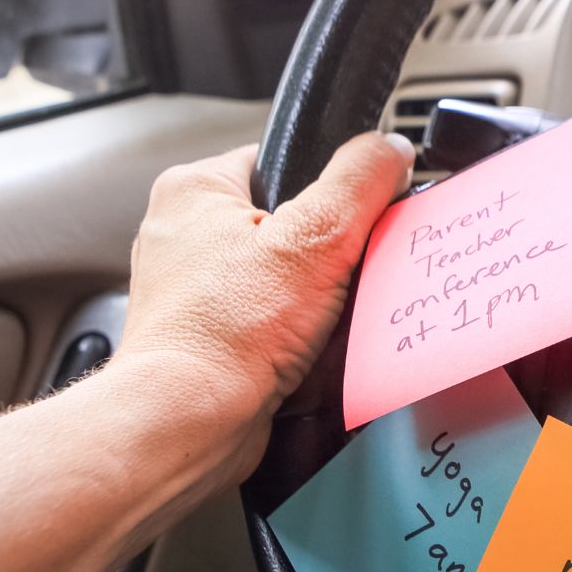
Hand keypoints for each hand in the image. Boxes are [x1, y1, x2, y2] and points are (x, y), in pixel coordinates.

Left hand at [116, 134, 413, 462]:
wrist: (189, 424)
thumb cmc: (223, 335)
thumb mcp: (315, 238)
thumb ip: (359, 181)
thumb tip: (389, 148)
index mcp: (193, 189)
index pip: (283, 161)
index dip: (328, 190)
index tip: (349, 220)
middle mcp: (182, 234)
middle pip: (289, 223)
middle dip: (323, 255)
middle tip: (334, 278)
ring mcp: (192, 290)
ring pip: (283, 277)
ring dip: (313, 300)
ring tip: (316, 319)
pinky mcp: (207, 336)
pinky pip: (270, 321)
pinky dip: (294, 336)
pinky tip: (301, 350)